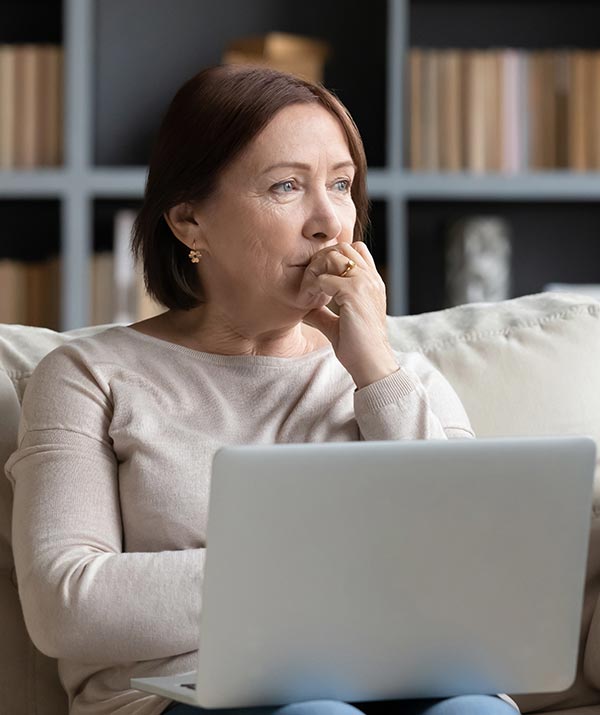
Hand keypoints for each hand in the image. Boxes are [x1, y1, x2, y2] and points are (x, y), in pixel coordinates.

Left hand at [298, 242, 398, 388]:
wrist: (371, 364)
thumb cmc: (357, 348)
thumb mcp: (337, 325)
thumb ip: (323, 312)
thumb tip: (304, 307)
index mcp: (371, 284)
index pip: (354, 250)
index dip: (332, 258)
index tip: (318, 281)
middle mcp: (371, 279)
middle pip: (342, 247)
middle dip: (321, 260)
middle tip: (310, 284)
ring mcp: (364, 283)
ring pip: (333, 256)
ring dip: (315, 270)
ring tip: (308, 292)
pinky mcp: (355, 293)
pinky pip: (325, 278)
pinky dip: (312, 287)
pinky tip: (308, 303)